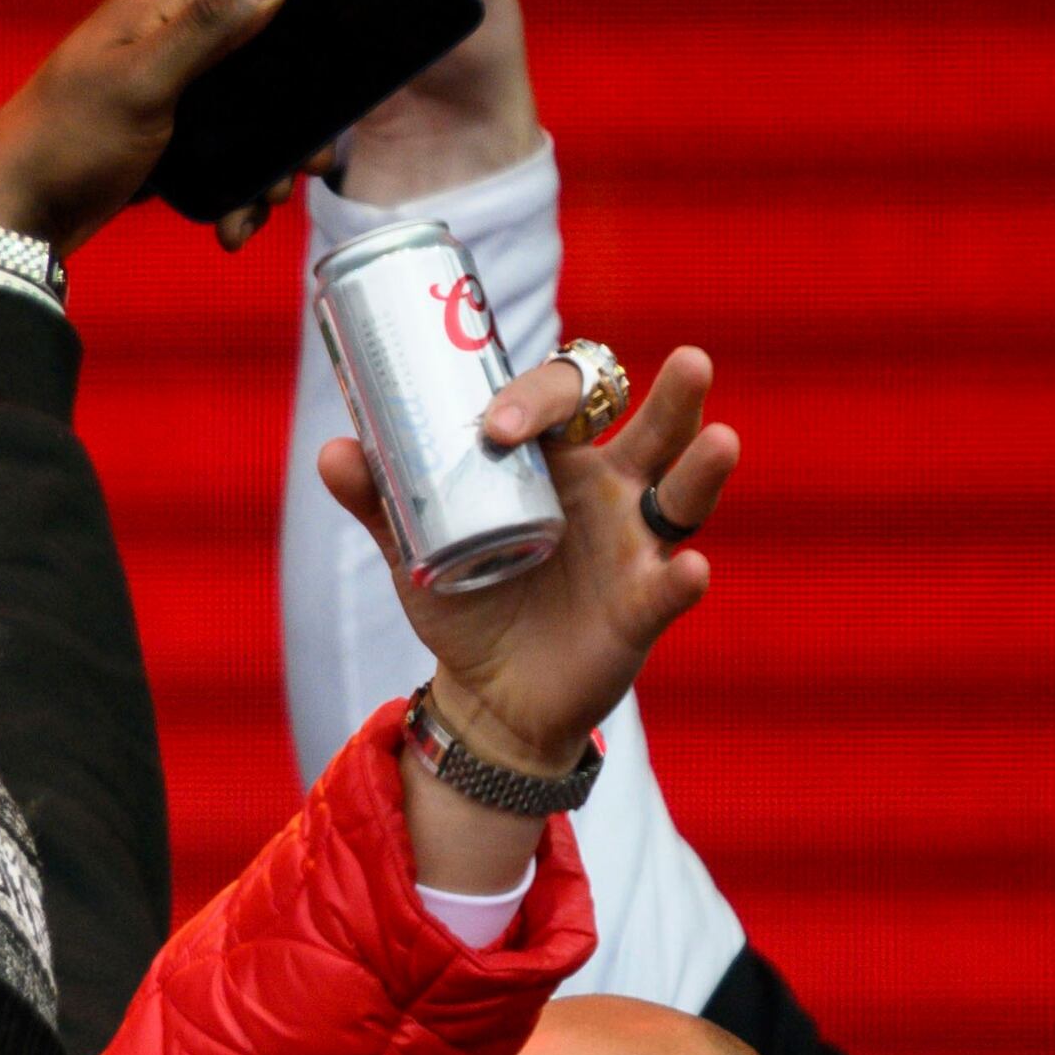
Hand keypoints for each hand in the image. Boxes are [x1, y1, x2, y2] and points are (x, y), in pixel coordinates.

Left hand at [0, 0, 284, 256]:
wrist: (10, 221)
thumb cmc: (65, 143)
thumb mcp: (140, 83)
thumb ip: (205, 31)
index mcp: (154, 9)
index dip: (296, 21)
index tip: (330, 70)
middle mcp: (159, 40)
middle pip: (255, 58)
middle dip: (287, 114)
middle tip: (311, 163)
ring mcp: (160, 91)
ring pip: (242, 114)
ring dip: (263, 162)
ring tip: (268, 202)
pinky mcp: (159, 138)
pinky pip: (216, 152)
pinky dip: (232, 186)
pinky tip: (233, 222)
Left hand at [327, 345, 730, 778]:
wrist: (488, 693)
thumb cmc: (466, 602)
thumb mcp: (416, 549)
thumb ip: (380, 500)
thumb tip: (334, 450)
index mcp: (558, 461)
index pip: (569, 400)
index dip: (538, 398)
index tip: (496, 425)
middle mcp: (612, 490)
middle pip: (656, 426)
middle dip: (676, 394)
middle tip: (689, 361)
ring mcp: (636, 545)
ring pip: (687, 493)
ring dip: (706, 467)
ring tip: (720, 439)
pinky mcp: (644, 606)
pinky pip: (671, 588)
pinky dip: (682, 579)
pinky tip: (689, 568)